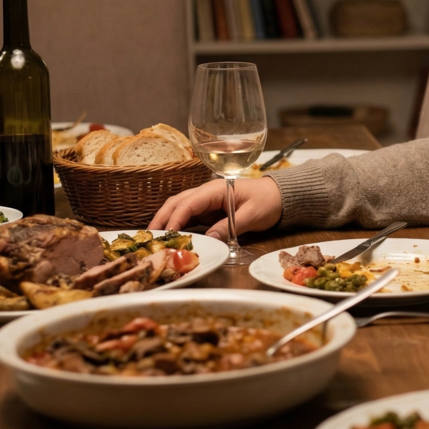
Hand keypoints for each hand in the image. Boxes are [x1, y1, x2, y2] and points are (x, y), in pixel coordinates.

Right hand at [149, 176, 282, 238]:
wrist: (280, 196)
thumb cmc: (268, 201)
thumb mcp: (253, 215)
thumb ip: (232, 226)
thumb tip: (210, 239)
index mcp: (216, 189)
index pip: (189, 203)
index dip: (175, 218)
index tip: (166, 234)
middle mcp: (206, 193)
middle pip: (177, 203)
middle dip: (161, 219)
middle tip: (148, 237)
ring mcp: (206, 202)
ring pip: (179, 209)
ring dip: (166, 222)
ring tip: (154, 239)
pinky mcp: (209, 211)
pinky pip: (189, 217)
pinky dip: (178, 226)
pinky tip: (170, 237)